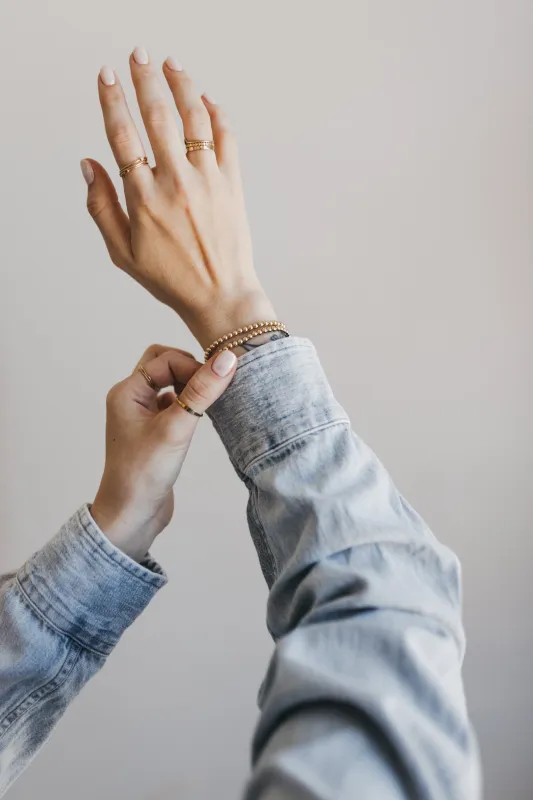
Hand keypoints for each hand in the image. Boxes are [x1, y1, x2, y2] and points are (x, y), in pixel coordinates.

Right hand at [81, 47, 275, 348]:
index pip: (122, 135)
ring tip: (171, 65)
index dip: (112, 100)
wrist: (221, 296)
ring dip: (181, 85)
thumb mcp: (123, 252)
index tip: (107, 76)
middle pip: (157, 116)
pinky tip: (206, 99)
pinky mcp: (232, 183)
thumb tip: (88, 165)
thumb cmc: (171, 279)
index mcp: (143, 198)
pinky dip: (216, 113)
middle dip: (144, 79)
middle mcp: (175, 182)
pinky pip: (226, 137)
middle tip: (138, 55)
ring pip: (194, 118)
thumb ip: (101, 206)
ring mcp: (207, 180)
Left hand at [91, 344, 236, 560]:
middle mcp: (131, 399)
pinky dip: (189, 404)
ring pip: (169, 383)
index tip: (215, 385)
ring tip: (208, 402)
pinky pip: (173, 404)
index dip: (192, 367)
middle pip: (163, 364)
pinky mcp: (154, 431)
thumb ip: (201, 392)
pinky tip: (200, 418)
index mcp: (127, 392)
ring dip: (190, 386)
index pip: (165, 359)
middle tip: (211, 387)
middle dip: (190, 369)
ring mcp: (142, 415)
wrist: (131, 517)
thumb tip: (227, 358)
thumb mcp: (177, 428)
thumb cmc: (145, 474)